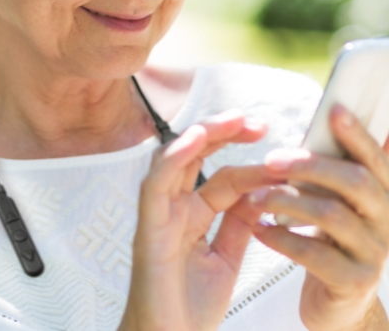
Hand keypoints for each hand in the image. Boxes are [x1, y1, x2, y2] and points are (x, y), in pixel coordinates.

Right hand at [119, 110, 274, 330]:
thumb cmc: (188, 306)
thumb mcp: (226, 258)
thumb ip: (238, 223)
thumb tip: (260, 194)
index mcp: (192, 214)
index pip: (222, 176)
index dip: (250, 164)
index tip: (278, 157)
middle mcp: (174, 207)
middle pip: (196, 156)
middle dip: (224, 133)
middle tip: (255, 123)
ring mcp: (160, 213)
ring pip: (175, 158)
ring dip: (203, 135)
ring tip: (233, 121)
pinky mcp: (148, 226)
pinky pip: (157, 183)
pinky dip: (174, 158)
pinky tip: (196, 139)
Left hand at [249, 104, 388, 330]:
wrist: (337, 301)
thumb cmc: (328, 240)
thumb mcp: (333, 202)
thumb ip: (330, 171)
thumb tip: (320, 124)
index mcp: (381, 194)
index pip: (375, 158)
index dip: (357, 133)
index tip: (334, 109)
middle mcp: (386, 219)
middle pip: (356, 181)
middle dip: (310, 165)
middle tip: (270, 161)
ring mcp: (373, 252)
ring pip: (332, 215)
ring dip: (287, 201)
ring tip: (254, 199)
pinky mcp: (354, 281)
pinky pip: (314, 254)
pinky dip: (282, 239)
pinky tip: (259, 230)